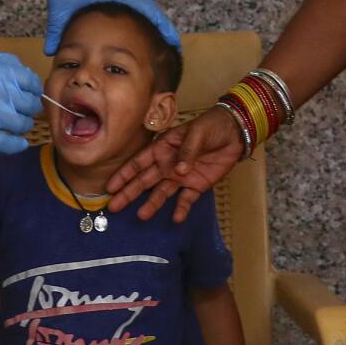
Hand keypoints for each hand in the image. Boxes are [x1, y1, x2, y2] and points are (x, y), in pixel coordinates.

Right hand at [0, 49, 42, 153]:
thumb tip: (27, 76)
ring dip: (20, 125)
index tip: (25, 94)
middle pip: (32, 105)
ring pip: (24, 125)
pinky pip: (8, 144)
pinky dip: (16, 145)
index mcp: (2, 71)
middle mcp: (1, 91)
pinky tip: (18, 143)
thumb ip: (8, 63)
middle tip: (17, 110)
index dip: (32, 90)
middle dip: (27, 108)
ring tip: (10, 123)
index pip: (34, 84)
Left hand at [27, 0, 179, 51]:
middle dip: (157, 29)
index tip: (174, 44)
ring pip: (137, 3)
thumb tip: (53, 52)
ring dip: (144, 19)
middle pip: (148, 11)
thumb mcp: (60, 5)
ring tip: (148, 37)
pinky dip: (131, 10)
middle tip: (164, 48)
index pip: (151, 14)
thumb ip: (57, 30)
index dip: (165, 30)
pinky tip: (123, 20)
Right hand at [107, 107, 243, 221]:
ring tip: (142, 216)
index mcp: (163, 148)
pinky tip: (176, 218)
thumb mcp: (197, 133)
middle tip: (114, 206)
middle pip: (145, 180)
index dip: (124, 174)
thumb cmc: (211, 126)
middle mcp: (168, 164)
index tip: (111, 187)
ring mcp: (181, 177)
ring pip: (162, 192)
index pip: (139, 163)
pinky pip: (187, 199)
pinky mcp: (197, 185)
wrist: (234, 133)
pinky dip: (181, 208)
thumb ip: (187, 151)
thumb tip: (179, 171)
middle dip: (129, 193)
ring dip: (152, 204)